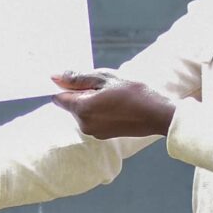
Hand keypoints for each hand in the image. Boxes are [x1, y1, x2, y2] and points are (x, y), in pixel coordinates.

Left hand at [51, 70, 173, 139]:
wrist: (157, 114)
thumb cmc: (134, 93)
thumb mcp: (105, 78)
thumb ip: (78, 78)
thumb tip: (55, 77)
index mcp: (82, 109)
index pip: (58, 97)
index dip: (66, 86)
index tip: (80, 79)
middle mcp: (83, 124)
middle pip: (71, 105)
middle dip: (81, 93)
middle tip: (103, 85)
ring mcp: (93, 132)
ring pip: (82, 112)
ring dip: (91, 101)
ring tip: (112, 95)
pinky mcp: (103, 135)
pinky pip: (93, 120)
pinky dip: (99, 111)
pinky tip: (116, 105)